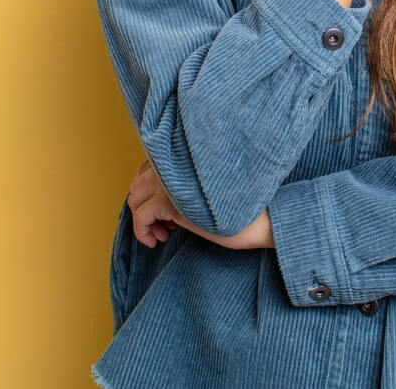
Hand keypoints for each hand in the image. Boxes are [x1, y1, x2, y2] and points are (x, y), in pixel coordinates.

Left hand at [125, 158, 274, 250]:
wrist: (259, 218)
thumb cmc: (239, 207)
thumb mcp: (204, 191)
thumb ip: (183, 184)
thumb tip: (157, 198)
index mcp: (184, 155)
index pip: (147, 168)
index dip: (149, 192)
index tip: (163, 212)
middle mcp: (174, 163)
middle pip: (138, 184)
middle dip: (144, 208)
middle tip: (164, 227)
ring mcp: (170, 180)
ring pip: (135, 199)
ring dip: (143, 221)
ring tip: (162, 234)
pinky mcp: (169, 201)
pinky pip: (140, 216)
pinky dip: (142, 232)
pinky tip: (156, 241)